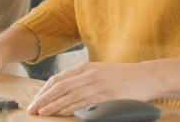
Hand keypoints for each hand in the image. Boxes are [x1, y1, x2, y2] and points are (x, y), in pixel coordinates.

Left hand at [27, 62, 159, 116]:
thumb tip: (62, 92)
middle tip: (32, 109)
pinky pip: (86, 103)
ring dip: (54, 105)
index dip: (44, 90)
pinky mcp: (109, 95)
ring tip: (42, 113)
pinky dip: (72, 109)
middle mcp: (90, 74)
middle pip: (61, 87)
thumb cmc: (121, 77)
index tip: (35, 100)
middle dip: (44, 99)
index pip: (58, 79)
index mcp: (86, 67)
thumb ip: (82, 80)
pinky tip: (62, 113)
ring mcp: (100, 84)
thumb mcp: (99, 73)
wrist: (147, 76)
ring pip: (71, 96)